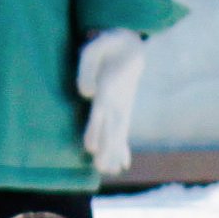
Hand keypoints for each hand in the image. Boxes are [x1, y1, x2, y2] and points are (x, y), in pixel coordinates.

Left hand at [74, 30, 144, 179]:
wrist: (131, 47)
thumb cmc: (107, 46)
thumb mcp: (94, 49)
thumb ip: (87, 69)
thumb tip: (87, 94)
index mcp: (108, 86)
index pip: (100, 112)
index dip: (95, 129)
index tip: (90, 146)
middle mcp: (117, 101)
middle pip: (112, 129)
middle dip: (106, 148)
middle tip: (101, 167)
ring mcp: (122, 107)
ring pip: (118, 134)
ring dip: (113, 153)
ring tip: (109, 171)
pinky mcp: (123, 110)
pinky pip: (123, 132)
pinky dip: (123, 149)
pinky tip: (122, 165)